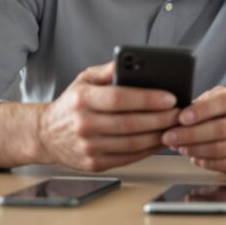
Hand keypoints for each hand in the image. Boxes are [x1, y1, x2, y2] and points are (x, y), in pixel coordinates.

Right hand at [36, 62, 179, 171]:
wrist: (45, 135)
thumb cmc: (71, 104)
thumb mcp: (84, 79)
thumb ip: (109, 70)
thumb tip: (136, 60)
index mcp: (83, 99)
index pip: (120, 98)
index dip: (148, 99)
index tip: (170, 97)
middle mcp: (84, 124)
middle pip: (131, 123)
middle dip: (161, 118)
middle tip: (181, 113)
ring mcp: (89, 147)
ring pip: (133, 143)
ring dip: (159, 135)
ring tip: (176, 126)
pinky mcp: (94, 164)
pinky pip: (129, 157)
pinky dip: (149, 150)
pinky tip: (161, 139)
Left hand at [161, 86, 225, 176]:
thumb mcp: (217, 97)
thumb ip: (201, 102)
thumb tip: (177, 114)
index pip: (224, 102)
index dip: (201, 111)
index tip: (181, 118)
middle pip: (220, 129)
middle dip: (191, 134)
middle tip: (169, 136)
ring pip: (218, 149)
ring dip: (193, 149)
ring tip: (177, 146)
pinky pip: (221, 164)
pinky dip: (203, 161)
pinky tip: (192, 156)